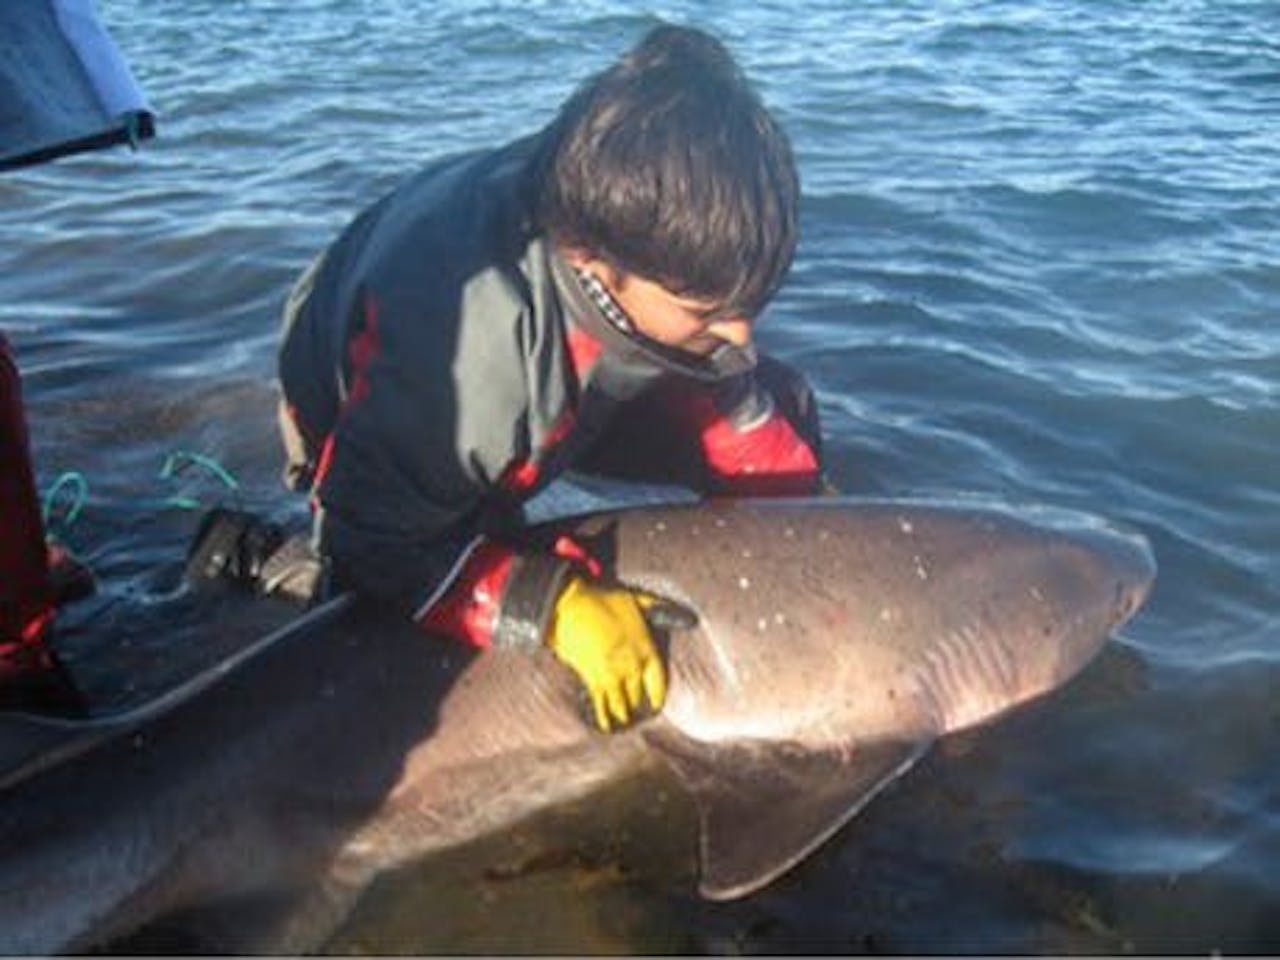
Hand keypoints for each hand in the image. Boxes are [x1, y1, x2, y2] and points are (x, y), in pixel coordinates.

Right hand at [545, 575, 668, 731]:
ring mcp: (612, 674)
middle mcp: (633, 666)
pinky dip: (603, 716)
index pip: (658, 681)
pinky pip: (601, 704)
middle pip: (638, 694)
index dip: (657, 695)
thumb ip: (659, 608)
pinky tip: (606, 726)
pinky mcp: (592, 679)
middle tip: (637, 715)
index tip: (657, 705)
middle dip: (637, 705)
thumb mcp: (637, 599)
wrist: (573, 606)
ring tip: (624, 722)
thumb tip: (687, 616)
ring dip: (623, 714)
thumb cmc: (604, 600)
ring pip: (621, 703)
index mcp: (646, 649)